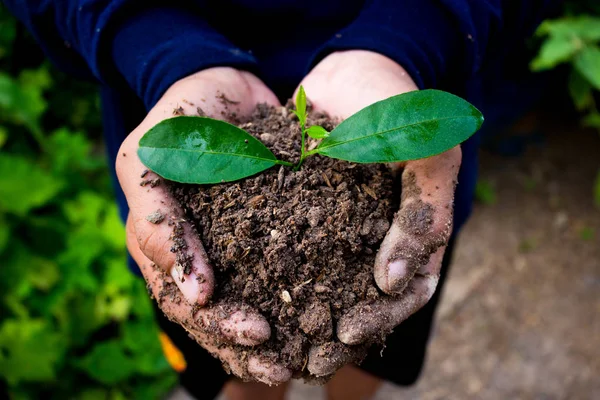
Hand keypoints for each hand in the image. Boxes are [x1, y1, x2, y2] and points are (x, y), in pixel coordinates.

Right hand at [118, 67, 290, 384]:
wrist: (224, 89)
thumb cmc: (185, 114)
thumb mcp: (155, 154)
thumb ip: (160, 217)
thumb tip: (194, 292)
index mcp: (155, 233)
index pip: (172, 279)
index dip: (204, 303)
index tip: (234, 317)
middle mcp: (180, 252)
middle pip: (201, 309)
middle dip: (233, 335)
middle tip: (274, 361)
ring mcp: (213, 252)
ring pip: (229, 309)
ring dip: (255, 343)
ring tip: (288, 368)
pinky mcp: (248, 246)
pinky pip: (260, 286)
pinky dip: (280, 313)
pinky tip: (306, 336)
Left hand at [298, 51, 460, 375]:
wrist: (355, 69)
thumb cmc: (401, 108)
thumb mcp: (427, 154)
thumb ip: (422, 215)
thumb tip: (395, 281)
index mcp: (415, 232)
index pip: (407, 292)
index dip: (381, 317)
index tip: (347, 332)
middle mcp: (377, 239)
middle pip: (363, 301)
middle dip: (336, 333)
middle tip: (308, 362)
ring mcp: (340, 229)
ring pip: (325, 285)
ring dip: (303, 318)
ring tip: (274, 344)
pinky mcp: (304, 214)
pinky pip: (289, 252)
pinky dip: (275, 277)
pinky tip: (250, 296)